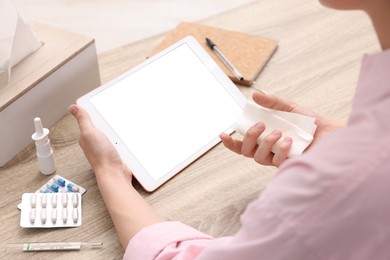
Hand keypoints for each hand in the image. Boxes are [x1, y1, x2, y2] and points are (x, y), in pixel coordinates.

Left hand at [69, 104, 162, 247]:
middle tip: (108, 112)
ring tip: (117, 122)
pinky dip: (120, 138)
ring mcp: (105, 148)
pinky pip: (117, 141)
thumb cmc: (101, 157)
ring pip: (109, 134)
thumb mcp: (90, 133)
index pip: (88, 121)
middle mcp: (94, 143)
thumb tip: (72, 107)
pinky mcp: (114, 153)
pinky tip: (123, 136)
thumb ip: (83, 120)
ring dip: (113, 129)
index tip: (97, 104)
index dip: (92, 113)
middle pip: (99, 127)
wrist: (115, 173)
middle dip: (104, 120)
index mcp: (86, 137)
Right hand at [220, 92, 344, 166]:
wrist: (333, 134)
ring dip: (265, 143)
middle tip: (260, 125)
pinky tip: (289, 142)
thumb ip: (273, 103)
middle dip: (249, 138)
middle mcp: (270, 151)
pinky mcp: (289, 166)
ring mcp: (279, 160)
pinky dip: (280, 150)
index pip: (244, 144)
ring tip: (278, 133)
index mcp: (266, 139)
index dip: (231, 142)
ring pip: (259, 158)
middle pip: (247, 151)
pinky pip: (277, 162)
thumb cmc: (312, 124)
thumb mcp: (291, 108)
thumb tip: (255, 95)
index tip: (223, 133)